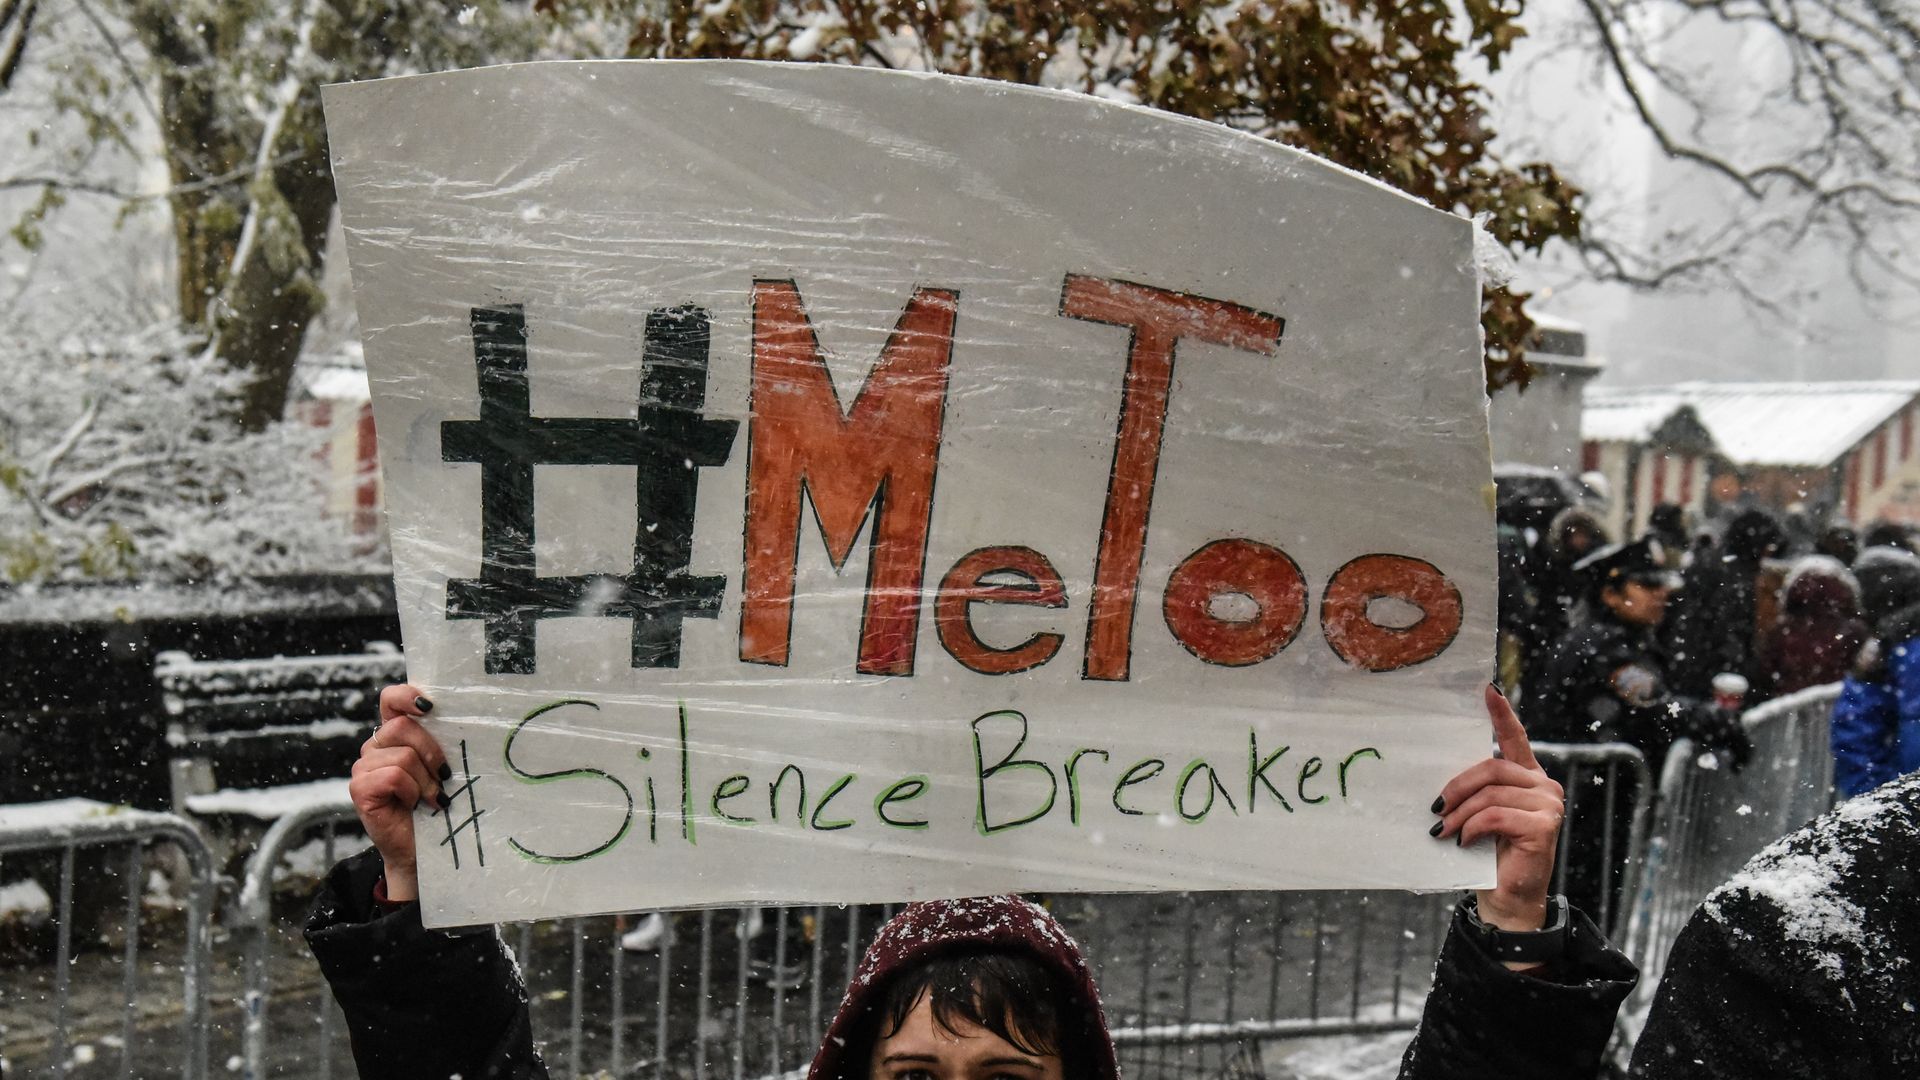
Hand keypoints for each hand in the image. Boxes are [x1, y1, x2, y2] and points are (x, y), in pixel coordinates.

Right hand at [350, 684, 449, 901]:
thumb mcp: (443, 766)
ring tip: (432, 797)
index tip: (430, 707)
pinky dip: (411, 792)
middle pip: (403, 726)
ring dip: (425, 780)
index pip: (391, 699)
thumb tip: (466, 717)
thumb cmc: (439, 805)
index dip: (407, 696)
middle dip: (432, 752)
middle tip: (444, 776)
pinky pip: (393, 776)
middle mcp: (375, 746)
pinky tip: (414, 805)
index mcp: (395, 735)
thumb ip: (443, 741)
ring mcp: (364, 767)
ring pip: (403, 756)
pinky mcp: (359, 789)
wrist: (423, 849)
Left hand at [1433, 685, 1564, 945]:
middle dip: (1457, 786)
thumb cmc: (1488, 854)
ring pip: (1491, 793)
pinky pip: (1496, 815)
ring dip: (1460, 813)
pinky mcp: (1544, 826)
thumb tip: (1442, 780)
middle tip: (1435, 809)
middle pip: (1492, 767)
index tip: (1487, 690)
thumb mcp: (1479, 815)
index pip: (1515, 738)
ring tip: (1444, 830)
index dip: (1501, 714)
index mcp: (1526, 778)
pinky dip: (1473, 827)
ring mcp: (1548, 805)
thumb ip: (1474, 792)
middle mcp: (1543, 786)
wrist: (1507, 897)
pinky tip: (1464, 841)